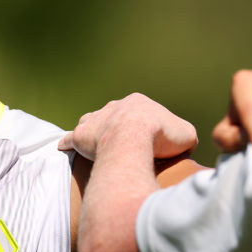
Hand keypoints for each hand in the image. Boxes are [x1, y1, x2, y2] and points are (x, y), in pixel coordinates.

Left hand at [59, 93, 197, 160]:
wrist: (134, 140)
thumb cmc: (161, 137)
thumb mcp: (186, 135)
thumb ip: (184, 137)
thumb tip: (184, 146)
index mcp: (138, 103)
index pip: (141, 112)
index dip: (146, 126)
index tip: (150, 141)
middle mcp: (114, 106)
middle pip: (115, 115)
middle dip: (119, 127)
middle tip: (125, 145)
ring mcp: (96, 119)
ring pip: (93, 122)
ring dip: (94, 131)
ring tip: (96, 144)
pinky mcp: (81, 136)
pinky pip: (72, 138)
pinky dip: (69, 142)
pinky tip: (65, 147)